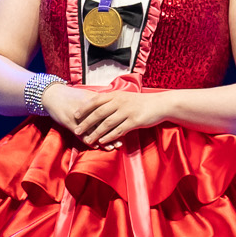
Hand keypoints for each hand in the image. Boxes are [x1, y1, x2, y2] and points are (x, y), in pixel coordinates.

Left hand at [41, 83, 175, 147]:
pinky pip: (119, 130)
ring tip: (88, 140)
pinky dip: (109, 136)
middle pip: (98, 113)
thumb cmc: (141, 102)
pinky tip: (103, 142)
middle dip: (86, 123)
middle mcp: (119, 102)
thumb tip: (97, 104)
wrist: (160, 104)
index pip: (96, 100)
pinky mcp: (134, 121)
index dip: (84, 108)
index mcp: (116, 95)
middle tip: (77, 131)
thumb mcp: (125, 97)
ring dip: (96, 133)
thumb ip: (112, 100)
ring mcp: (127, 111)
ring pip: (107, 123)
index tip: (75, 115)